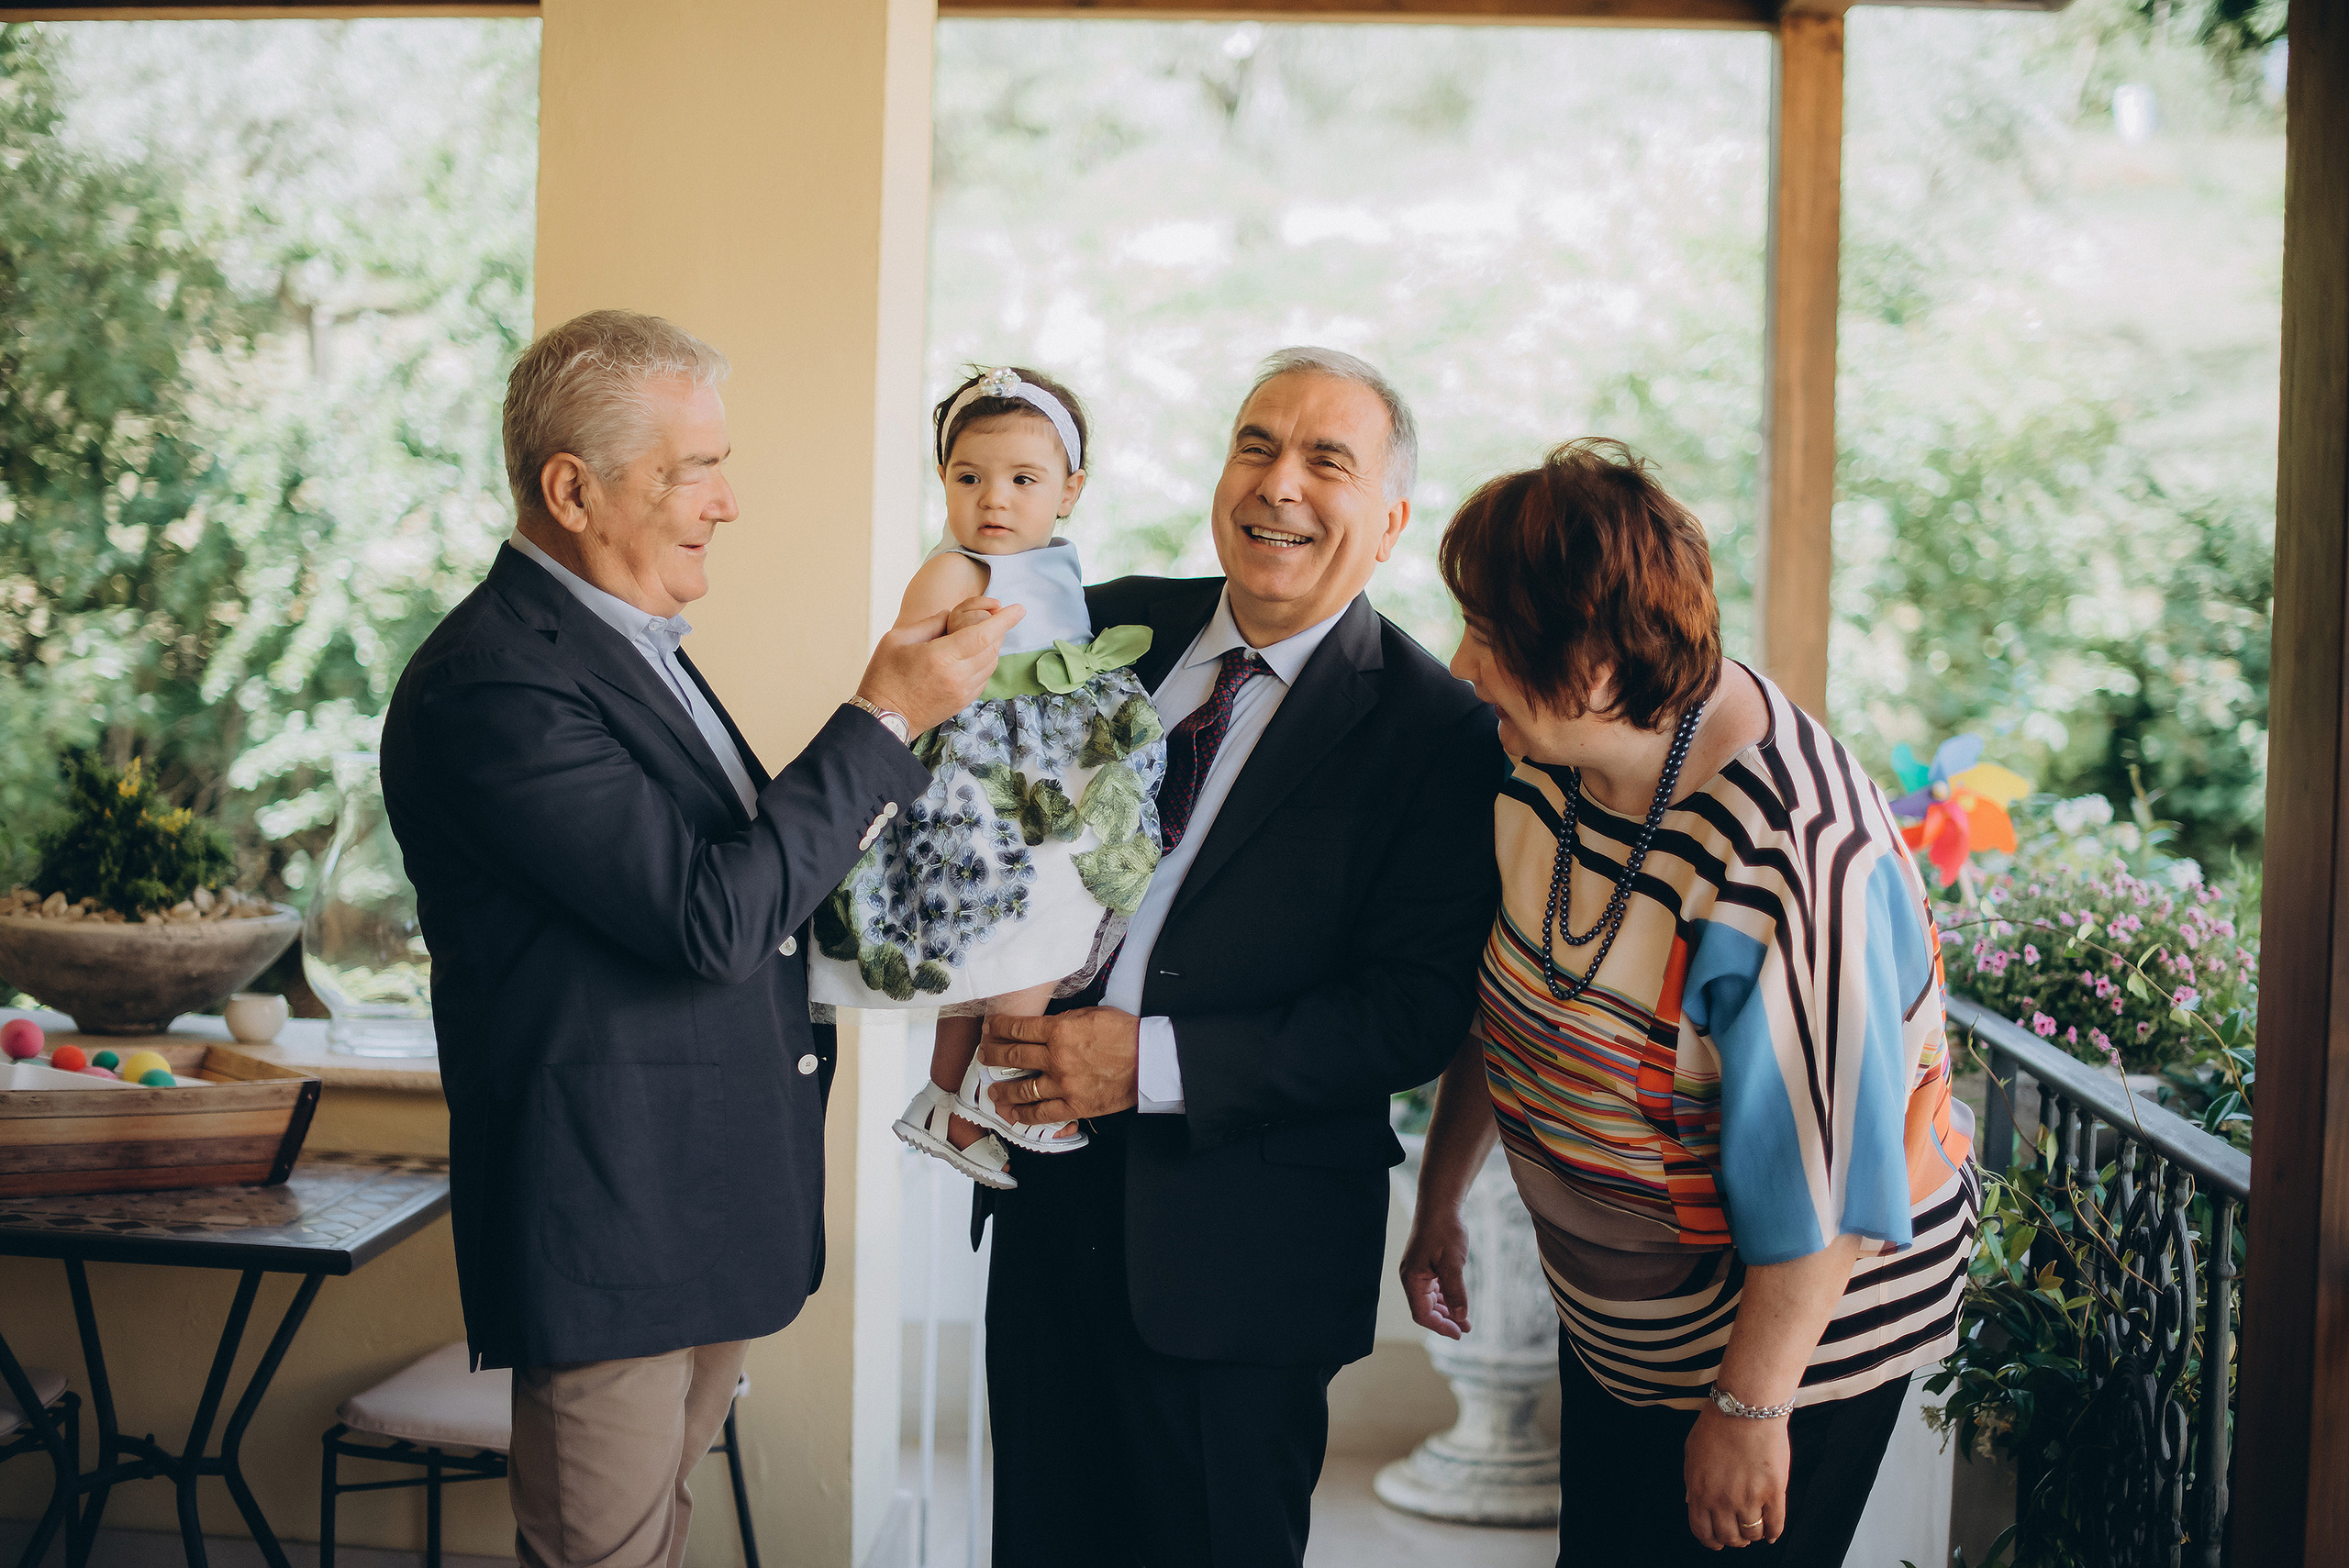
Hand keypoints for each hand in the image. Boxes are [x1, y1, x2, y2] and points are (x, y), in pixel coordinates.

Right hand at [857, 597, 1023, 733]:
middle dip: (997, 629)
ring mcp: (963, 692)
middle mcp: (957, 676)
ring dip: (991, 646)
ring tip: (978, 635)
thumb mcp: (898, 639)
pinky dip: (984, 662)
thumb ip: (929, 623)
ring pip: (991, 663)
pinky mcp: (963, 702)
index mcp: (941, 657)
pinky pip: (984, 677)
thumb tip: (951, 615)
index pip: (983, 635)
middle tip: (991, 617)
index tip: (1019, 608)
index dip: (1004, 620)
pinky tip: (971, 655)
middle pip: (992, 648)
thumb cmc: (885, 675)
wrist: (883, 718)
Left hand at [976, 1009, 1139, 1122]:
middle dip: (993, 1056)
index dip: (999, 1028)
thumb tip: (1044, 1027)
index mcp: (1059, 1030)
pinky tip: (1013, 1114)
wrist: (1149, 1060)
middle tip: (984, 1057)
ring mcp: (1063, 1084)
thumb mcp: (1091, 1014)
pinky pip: (1042, 1114)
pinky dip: (1024, 1115)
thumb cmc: (1125, 1033)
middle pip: (1013, 1057)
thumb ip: (1064, 1021)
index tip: (990, 1029)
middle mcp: (1056, 1058)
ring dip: (1003, 1090)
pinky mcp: (1074, 1106)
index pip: (1018, 1028)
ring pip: (1022, 1090)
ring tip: (993, 1091)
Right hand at [1398, 1205, 1471, 1338]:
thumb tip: (1460, 1317)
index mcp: (1412, 1279)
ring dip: (1446, 1310)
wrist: (1440, 1203)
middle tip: (1466, 1328)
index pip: (1422, 1314)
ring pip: (1429, 1299)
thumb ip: (1455, 1292)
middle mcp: (1411, 1277)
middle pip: (1425, 1309)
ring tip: (1464, 1318)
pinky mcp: (1424, 1264)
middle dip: (1445, 1320)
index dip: (1441, 1327)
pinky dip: (1445, 1297)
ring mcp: (1417, 1270)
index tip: (1460, 1333)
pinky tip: (1457, 1300)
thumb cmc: (1444, 1231)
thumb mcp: (1453, 1264)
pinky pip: (1432, 1288)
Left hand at [1683, 1407, 1788, 1549]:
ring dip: (1752, 1534)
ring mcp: (1749, 1498)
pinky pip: (1775, 1524)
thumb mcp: (1692, 1451)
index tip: (1717, 1542)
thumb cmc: (1717, 1424)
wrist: (1746, 1408)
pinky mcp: (1773, 1493)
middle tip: (1739, 1535)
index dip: (1710, 1541)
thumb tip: (1692, 1501)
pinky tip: (1771, 1533)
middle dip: (1733, 1540)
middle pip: (1728, 1536)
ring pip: (1751, 1533)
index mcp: (1700, 1491)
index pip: (1702, 1531)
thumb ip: (1692, 1480)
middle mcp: (1722, 1500)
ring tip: (1755, 1528)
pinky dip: (1773, 1533)